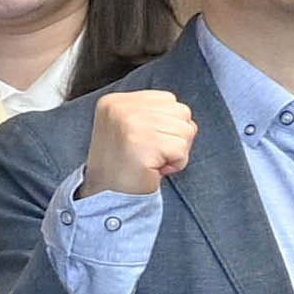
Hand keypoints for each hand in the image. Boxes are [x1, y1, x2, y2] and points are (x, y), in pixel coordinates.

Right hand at [81, 85, 198, 198]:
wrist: (107, 194)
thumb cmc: (124, 164)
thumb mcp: (130, 127)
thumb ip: (152, 113)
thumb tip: (183, 114)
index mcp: (116, 101)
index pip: (169, 99)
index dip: (168, 124)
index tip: (148, 141)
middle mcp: (121, 108)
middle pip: (182, 112)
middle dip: (176, 136)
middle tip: (152, 153)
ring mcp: (131, 124)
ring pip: (186, 130)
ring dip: (177, 151)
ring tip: (153, 160)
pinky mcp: (142, 143)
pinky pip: (181, 150)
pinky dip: (176, 164)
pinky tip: (155, 169)